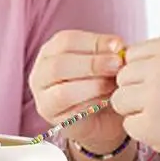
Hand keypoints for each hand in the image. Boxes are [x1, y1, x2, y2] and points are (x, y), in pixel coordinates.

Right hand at [28, 29, 127, 152]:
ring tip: (114, 84)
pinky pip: (72, 113)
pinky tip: (108, 100)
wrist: (103, 117)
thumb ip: (109, 52)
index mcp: (51, 51)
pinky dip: (93, 105)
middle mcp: (41, 73)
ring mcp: (43, 99)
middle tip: (117, 64)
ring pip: (63, 92)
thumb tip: (117, 46)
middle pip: (59, 65)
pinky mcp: (54, 120)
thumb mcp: (106, 61)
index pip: (66, 41)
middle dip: (92, 64)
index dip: (93, 42)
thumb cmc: (102, 82)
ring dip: (94, 86)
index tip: (118, 46)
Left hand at [111, 37, 159, 160]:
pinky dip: (143, 131)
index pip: (131, 54)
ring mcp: (154, 96)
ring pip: (119, 100)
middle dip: (135, 91)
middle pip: (122, 77)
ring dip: (135, 111)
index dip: (140, 72)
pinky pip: (128, 125)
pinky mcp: (150, 124)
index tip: (158, 84)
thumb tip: (123, 60)